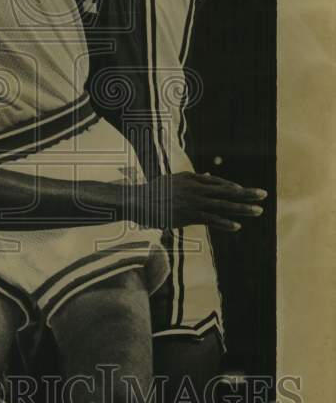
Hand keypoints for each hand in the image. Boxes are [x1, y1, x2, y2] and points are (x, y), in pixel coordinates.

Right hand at [130, 172, 266, 231]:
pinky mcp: (189, 216)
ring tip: (258, 211)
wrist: (138, 201)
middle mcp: (196, 189)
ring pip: (222, 206)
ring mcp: (193, 202)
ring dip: (242, 208)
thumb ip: (193, 179)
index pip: (218, 183)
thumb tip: (207, 175)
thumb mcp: (174, 180)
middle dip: (246, 194)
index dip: (232, 188)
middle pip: (226, 192)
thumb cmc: (154, 191)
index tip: (246, 191)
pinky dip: (224, 223)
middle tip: (264, 194)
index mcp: (192, 179)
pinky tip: (237, 226)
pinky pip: (210, 220)